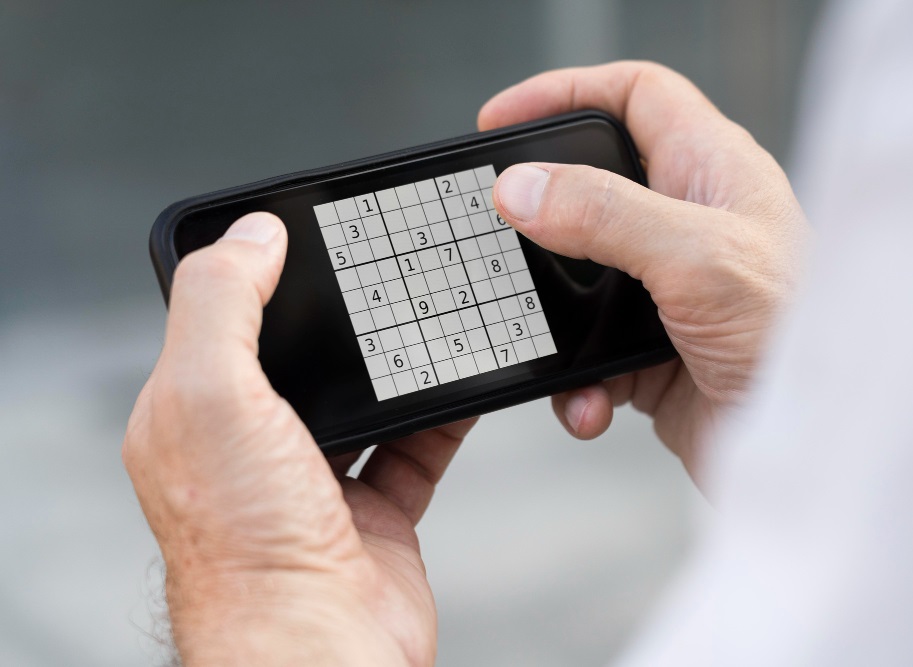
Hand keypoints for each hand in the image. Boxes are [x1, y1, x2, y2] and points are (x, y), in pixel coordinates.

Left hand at [123, 212, 474, 665]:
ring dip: (397, 362)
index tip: (305, 233)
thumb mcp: (212, 398)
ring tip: (428, 316)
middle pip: (303, 357)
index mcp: (194, 416)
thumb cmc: (248, 548)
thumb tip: (249, 234)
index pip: (224, 320)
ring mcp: (317, 482)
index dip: (260, 272)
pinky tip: (462, 384)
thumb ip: (222, 305)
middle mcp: (253, 449)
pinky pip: (417, 445)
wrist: (320, 650)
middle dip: (341, 316)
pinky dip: (442, 414)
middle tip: (382, 272)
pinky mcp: (375, 510)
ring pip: (366, 399)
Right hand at [480, 61, 807, 486]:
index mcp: (713, 173)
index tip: (501, 120)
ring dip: (554, 317)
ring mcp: (668, 293)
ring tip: (540, 336)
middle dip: (542, 212)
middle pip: (592, 188)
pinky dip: (578, 383)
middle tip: (496, 224)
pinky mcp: (654, 354)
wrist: (821, 454)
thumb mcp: (700, 258)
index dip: (566, 94)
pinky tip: (592, 402)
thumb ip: (606, 214)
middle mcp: (689, 226)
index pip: (634, 97)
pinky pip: (589, 357)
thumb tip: (523, 188)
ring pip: (580, 282)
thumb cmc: (801, 342)